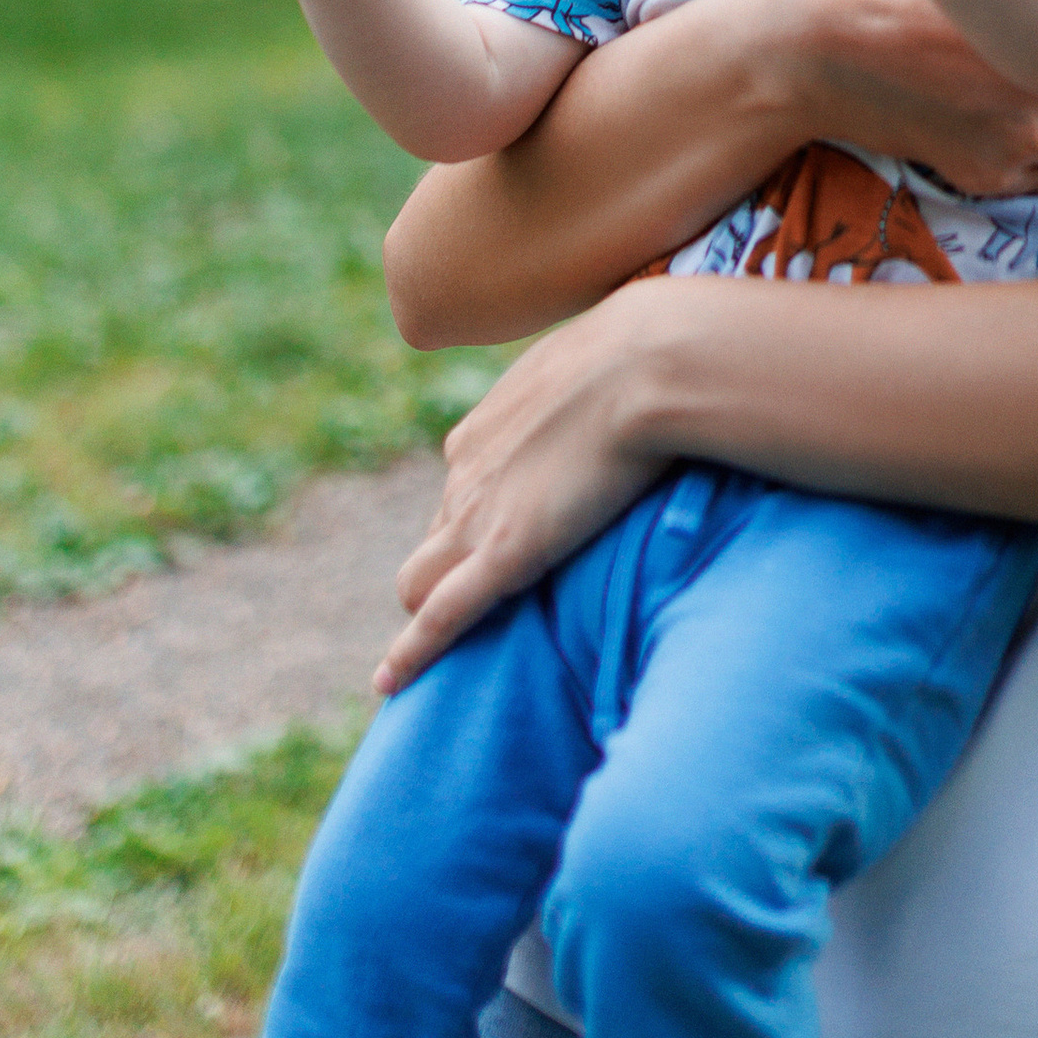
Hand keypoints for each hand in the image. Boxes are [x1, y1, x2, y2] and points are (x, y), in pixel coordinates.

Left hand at [378, 302, 662, 693]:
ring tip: (439, 649)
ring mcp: (478, 514)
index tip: (510, 535)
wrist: (648, 363)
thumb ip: (585, 390)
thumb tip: (616, 386)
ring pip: (424, 579)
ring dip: (430, 609)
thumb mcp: (593, 365)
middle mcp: (465, 471)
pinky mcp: (506, 554)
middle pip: (436, 537)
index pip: (464, 486)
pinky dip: (414, 653)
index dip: (482, 516)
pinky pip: (443, 616)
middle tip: (486, 598)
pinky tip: (389, 684)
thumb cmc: (644, 353)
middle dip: (448, 568)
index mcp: (484, 427)